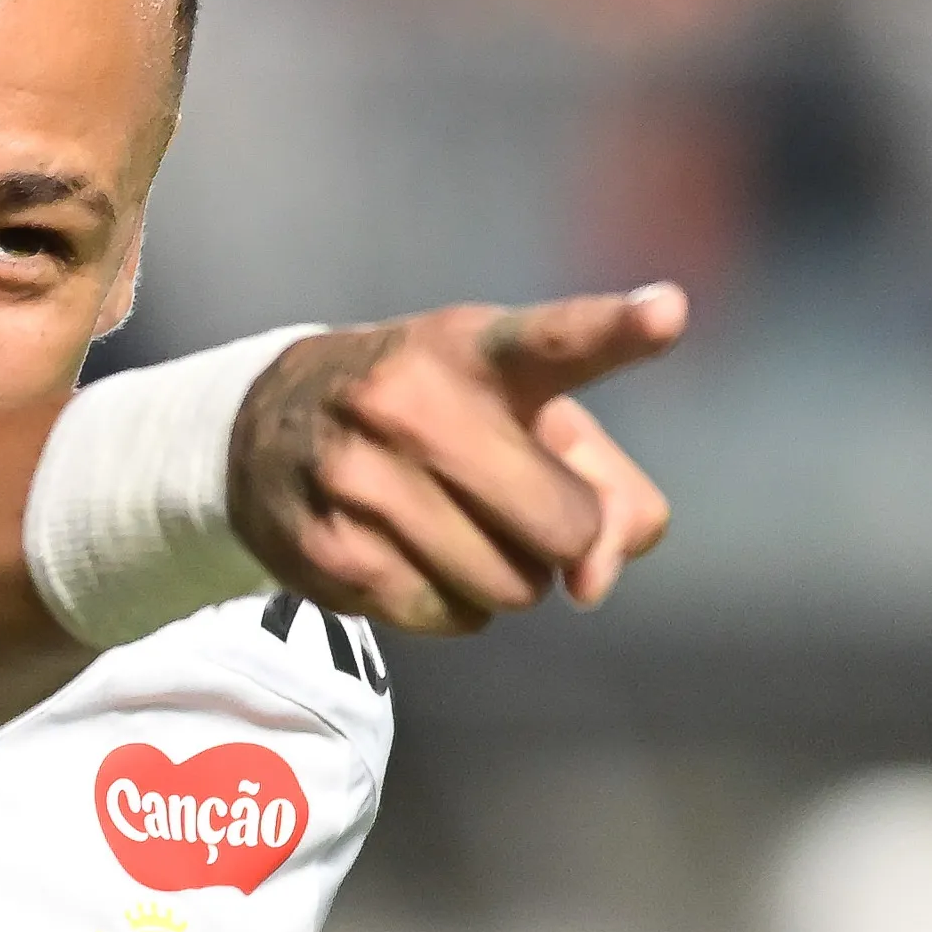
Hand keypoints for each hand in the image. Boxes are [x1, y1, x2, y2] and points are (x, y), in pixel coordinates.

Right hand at [228, 286, 683, 634]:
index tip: (667, 313)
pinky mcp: (328, 550)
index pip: (553, 341)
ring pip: (510, 587)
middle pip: (564, 526)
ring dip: (506, 578)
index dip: (616, 329)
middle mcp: (410, 402)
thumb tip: (596, 580)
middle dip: (562, 535)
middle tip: (516, 508)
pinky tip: (413, 557)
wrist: (263, 429)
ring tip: (457, 530)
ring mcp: (360, 479)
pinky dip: (451, 604)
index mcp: (475, 349)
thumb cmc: (432, 416)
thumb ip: (606, 484)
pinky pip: (448, 618)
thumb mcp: (522, 409)